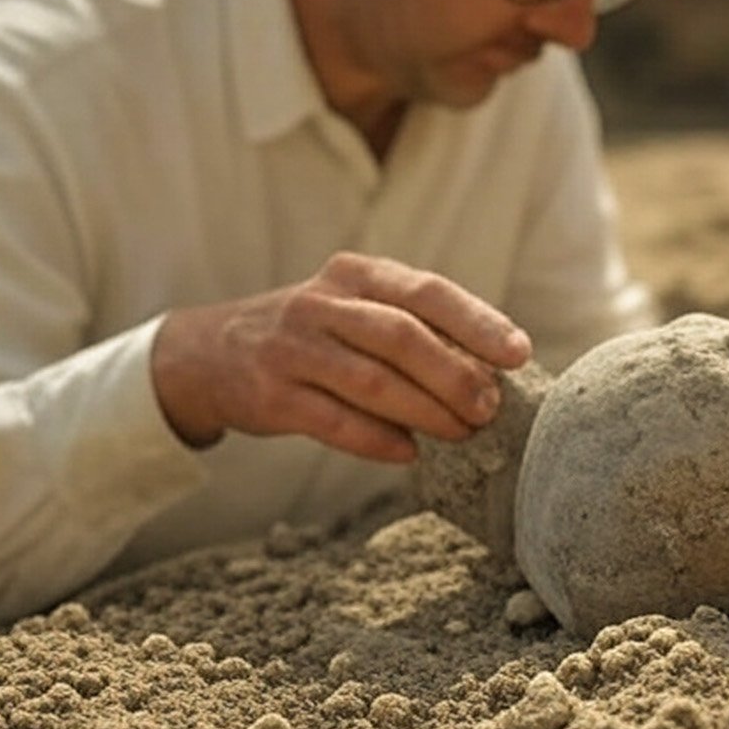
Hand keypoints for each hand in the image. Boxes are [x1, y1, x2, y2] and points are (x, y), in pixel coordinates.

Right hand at [151, 252, 532, 462]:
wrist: (210, 353)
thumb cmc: (315, 335)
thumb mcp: (358, 309)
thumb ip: (417, 328)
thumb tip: (495, 370)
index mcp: (357, 275)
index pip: (428, 292)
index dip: (478, 323)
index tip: (518, 354)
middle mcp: (321, 304)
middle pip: (402, 336)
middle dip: (455, 374)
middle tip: (490, 408)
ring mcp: (291, 349)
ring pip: (371, 381)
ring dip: (426, 412)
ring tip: (462, 432)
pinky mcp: (269, 395)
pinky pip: (333, 421)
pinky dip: (377, 440)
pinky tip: (409, 453)